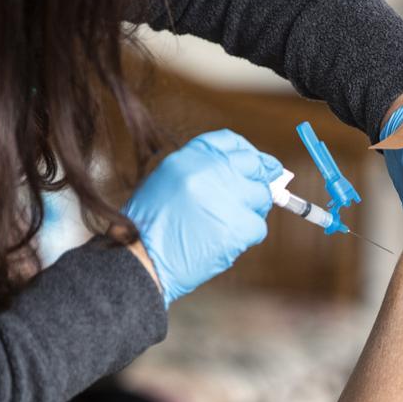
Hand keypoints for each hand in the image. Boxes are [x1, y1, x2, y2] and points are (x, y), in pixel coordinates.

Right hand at [123, 129, 281, 306]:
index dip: (248, 153)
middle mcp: (209, 171)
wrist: (141, 260)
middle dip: (259, 180)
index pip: (231, 142)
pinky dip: (247, 236)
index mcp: (189, 158)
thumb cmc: (149, 227)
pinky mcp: (237, 226)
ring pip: (261, 197)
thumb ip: (203, 172)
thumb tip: (244, 172)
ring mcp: (226, 197)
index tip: (257, 163)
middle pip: (253, 166)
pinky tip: (225, 241)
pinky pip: (258, 227)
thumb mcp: (167, 182)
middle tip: (258, 193)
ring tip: (224, 224)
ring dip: (250, 211)